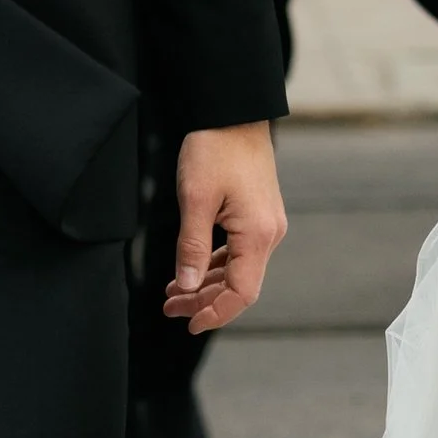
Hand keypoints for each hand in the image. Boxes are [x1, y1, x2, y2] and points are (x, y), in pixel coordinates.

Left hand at [166, 123, 286, 333]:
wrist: (234, 112)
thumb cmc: (215, 149)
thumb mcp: (196, 199)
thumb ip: (191, 247)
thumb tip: (187, 287)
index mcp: (258, 234)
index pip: (242, 292)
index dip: (216, 313)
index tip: (188, 324)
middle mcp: (269, 233)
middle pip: (240, 285)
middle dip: (204, 301)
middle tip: (168, 307)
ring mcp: (266, 224)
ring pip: (238, 269)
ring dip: (207, 284)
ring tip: (173, 293)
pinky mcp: (258, 214)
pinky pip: (239, 251)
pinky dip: (215, 264)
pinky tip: (192, 269)